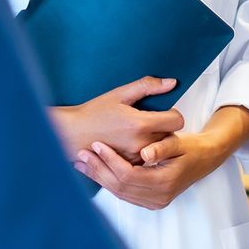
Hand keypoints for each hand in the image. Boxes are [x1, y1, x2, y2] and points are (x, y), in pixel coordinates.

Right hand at [53, 76, 182, 164]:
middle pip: (170, 134)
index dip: (172, 114)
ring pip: (159, 148)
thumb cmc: (94, 113)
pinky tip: (129, 143)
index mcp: (140, 124)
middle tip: (147, 121)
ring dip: (155, 140)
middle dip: (163, 127)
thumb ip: (148, 86)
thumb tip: (172, 82)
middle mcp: (140, 144)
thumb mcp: (120, 94)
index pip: (177, 121)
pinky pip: (147, 158)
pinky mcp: (129, 166)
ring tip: (136, 133)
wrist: (71, 134)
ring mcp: (135, 157)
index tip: (162, 112)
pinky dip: (143, 151)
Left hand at [75, 129, 227, 210]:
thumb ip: (163, 147)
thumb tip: (145, 154)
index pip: (129, 174)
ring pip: (119, 192)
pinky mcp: (150, 202)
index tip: (97, 145)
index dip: (110, 160)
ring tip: (82, 162)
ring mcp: (154, 202)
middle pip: (120, 186)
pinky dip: (108, 182)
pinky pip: (124, 194)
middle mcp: (159, 197)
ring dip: (99, 177)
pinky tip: (96, 171)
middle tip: (81, 154)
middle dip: (98, 170)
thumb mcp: (181, 142)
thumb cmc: (192, 147)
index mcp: (165, 181)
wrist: (206, 159)